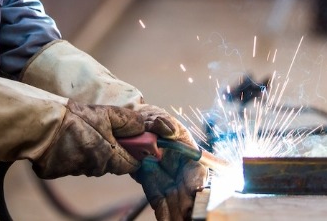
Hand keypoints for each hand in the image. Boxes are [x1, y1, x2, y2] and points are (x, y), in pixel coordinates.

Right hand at [32, 100, 145, 178]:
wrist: (42, 125)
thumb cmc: (75, 119)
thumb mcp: (106, 114)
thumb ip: (128, 121)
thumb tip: (144, 129)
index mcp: (108, 157)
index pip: (130, 165)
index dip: (135, 155)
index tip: (134, 145)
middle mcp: (93, 168)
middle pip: (110, 164)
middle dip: (112, 152)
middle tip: (104, 133)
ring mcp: (74, 170)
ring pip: (91, 164)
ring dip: (91, 153)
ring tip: (82, 134)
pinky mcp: (56, 171)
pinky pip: (71, 164)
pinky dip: (72, 155)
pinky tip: (66, 141)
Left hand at [131, 105, 207, 220]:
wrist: (129, 129)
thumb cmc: (149, 119)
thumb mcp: (154, 116)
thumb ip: (160, 121)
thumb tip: (168, 129)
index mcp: (187, 151)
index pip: (197, 169)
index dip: (198, 181)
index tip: (197, 191)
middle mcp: (181, 169)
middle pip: (189, 191)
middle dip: (190, 204)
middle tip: (188, 214)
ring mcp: (169, 180)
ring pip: (176, 201)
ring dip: (178, 213)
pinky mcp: (155, 188)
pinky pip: (161, 202)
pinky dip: (164, 214)